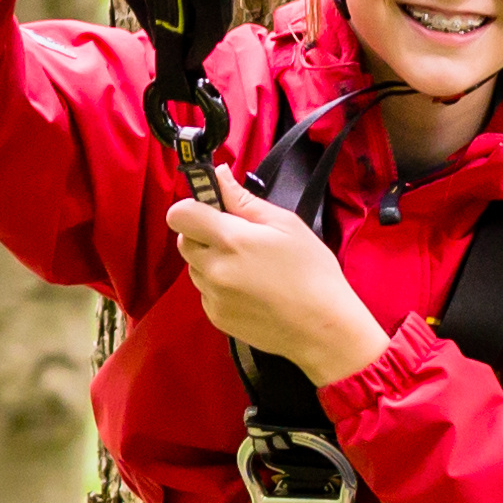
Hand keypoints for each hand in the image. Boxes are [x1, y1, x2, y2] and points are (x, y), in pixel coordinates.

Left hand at [167, 177, 392, 378]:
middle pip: (183, 240)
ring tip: (249, 268)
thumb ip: (244, 200)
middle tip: (238, 239)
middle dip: (203, 234)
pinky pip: (205, 292)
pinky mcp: (216, 318)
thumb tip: (218, 174)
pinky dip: (219, 286)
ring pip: (194, 267)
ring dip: (211, 261)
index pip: (179, 214)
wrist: (323, 328)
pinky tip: (250, 290)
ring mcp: (212, 297)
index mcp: (229, 240)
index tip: (216, 211)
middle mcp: (213, 269)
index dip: (194, 207)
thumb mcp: (285, 225)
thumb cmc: (312, 271)